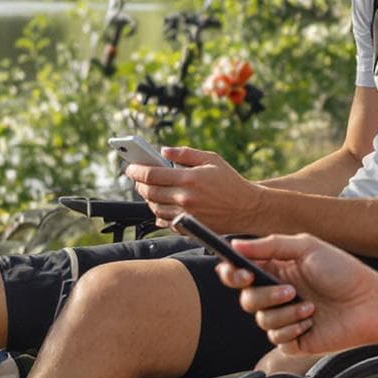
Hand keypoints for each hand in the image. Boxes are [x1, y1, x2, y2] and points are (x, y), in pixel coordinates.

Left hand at [126, 146, 263, 224]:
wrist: (248, 208)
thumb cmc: (231, 182)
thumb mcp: (211, 160)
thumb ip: (185, 153)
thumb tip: (163, 150)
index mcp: (188, 178)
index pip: (151, 174)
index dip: (136, 170)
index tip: (130, 167)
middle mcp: (184, 198)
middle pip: (149, 192)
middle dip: (139, 185)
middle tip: (137, 179)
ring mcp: (186, 215)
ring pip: (154, 209)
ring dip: (148, 200)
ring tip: (149, 191)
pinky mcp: (189, 228)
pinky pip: (166, 222)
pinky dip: (159, 214)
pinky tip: (161, 206)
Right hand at [214, 232, 377, 355]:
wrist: (370, 304)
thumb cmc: (344, 272)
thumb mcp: (307, 247)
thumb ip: (270, 245)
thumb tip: (236, 245)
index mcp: (276, 270)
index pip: (239, 272)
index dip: (232, 273)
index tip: (239, 273)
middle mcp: (276, 294)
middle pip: (246, 298)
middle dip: (265, 295)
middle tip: (289, 289)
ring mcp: (284, 318)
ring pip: (260, 319)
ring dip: (285, 312)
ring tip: (310, 306)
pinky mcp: (293, 340)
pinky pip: (276, 338)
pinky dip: (293, 328)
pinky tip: (312, 322)